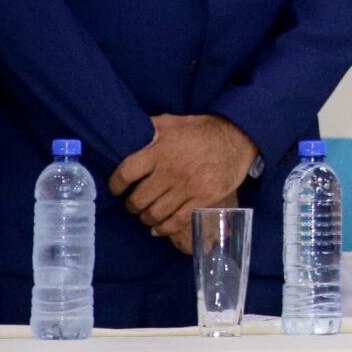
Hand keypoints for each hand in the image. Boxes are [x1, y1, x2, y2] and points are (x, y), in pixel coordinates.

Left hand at [112, 114, 258, 252]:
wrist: (236, 138)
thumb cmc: (200, 130)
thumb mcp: (171, 122)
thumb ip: (148, 129)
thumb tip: (129, 132)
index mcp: (158, 151)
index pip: (126, 173)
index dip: (116, 185)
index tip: (116, 188)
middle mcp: (170, 172)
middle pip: (139, 199)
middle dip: (132, 205)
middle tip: (133, 204)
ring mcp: (187, 188)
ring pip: (155, 213)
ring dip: (146, 218)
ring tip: (145, 215)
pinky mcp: (202, 199)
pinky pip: (177, 221)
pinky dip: (164, 229)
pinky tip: (159, 228)